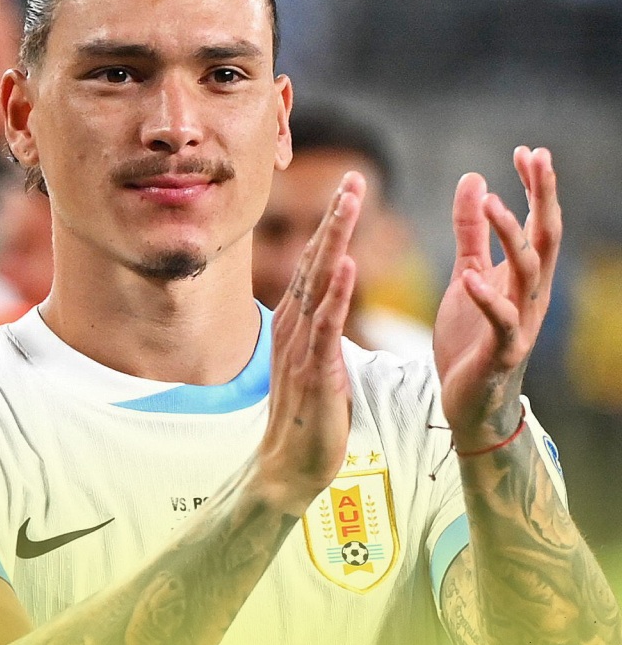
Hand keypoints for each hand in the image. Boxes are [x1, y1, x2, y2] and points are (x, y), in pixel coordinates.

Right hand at [255, 172, 363, 511]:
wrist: (290, 465)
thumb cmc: (308, 416)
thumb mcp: (313, 360)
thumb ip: (318, 326)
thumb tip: (329, 299)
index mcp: (297, 321)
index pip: (316, 262)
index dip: (333, 223)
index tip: (350, 186)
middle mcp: (294, 325)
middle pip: (315, 261)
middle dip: (335, 218)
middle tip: (354, 179)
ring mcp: (300, 347)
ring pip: (319, 282)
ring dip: (335, 241)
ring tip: (350, 205)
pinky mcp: (314, 371)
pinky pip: (326, 325)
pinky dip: (335, 294)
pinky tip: (347, 267)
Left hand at [434, 147, 561, 449]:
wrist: (470, 403)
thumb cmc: (471, 338)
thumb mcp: (467, 274)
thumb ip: (471, 232)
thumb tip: (475, 180)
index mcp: (521, 276)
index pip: (536, 223)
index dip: (536, 187)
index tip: (528, 150)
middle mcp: (530, 295)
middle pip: (544, 238)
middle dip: (542, 197)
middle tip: (536, 158)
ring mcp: (519, 322)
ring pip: (526, 272)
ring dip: (510, 235)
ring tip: (492, 202)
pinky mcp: (500, 351)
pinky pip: (501, 321)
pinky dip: (488, 298)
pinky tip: (471, 277)